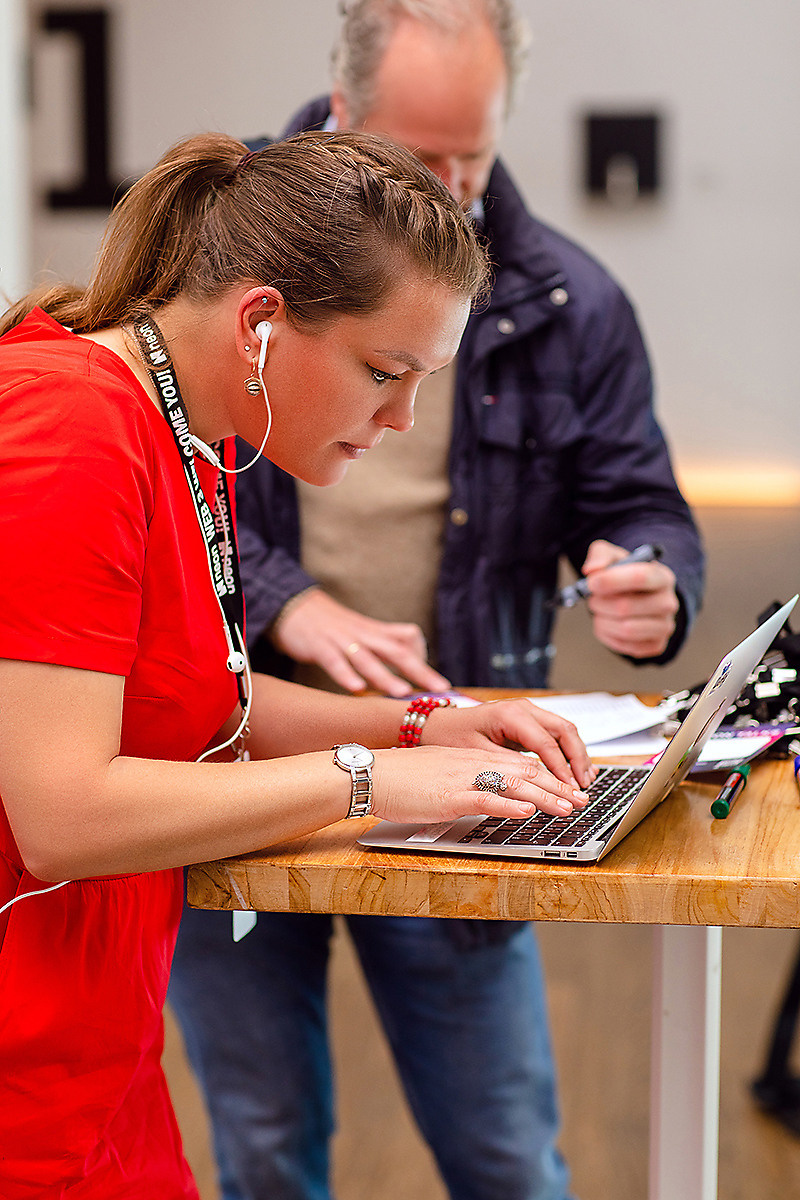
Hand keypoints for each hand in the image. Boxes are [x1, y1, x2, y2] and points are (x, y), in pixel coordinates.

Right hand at [271, 589, 450, 696]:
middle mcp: (363, 635)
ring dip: (386, 676)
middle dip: (420, 671)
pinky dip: (345, 674)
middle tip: (440, 689)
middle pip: (397, 651)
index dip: (422, 658)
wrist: (293, 605)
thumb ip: (382, 645)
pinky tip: (355, 688)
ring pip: (367, 658)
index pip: (407, 639)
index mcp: (375, 632)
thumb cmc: (330, 624)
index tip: (435, 682)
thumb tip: (408, 662)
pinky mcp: (319, 646)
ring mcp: (341, 640)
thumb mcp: (360, 631)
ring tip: (403, 692)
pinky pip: (334, 661)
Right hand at [371, 744, 589, 826]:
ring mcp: (462, 779)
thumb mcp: (440, 773)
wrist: (372, 774)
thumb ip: (465, 780)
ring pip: (514, 784)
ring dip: (545, 796)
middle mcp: (472, 763)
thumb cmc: (400, 778)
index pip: (519, 764)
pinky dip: (510, 805)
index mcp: (471, 758)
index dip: (548, 777)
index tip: (568, 789)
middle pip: (525, 771)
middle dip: (557, 786)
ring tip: (567, 807)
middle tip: (580, 800)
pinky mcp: (450, 796)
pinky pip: (485, 798)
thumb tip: (486, 794)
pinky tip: (527, 812)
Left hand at [422, 697, 596, 789]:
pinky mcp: (528, 718)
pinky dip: (568, 750)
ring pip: (564, 730)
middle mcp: (523, 708)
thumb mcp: (479, 755)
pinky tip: (574, 768)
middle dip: (578, 759)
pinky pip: (555, 732)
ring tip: (586, 779)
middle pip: (564, 731)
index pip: (547, 743)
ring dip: (577, 754)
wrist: (438, 723)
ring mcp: (527, 710)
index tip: (570, 790)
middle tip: (583, 786)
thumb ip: (509, 767)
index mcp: (510, 715)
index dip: (561, 769)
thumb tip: (536, 783)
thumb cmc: (453, 737)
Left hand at [580, 539, 678, 657]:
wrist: (636, 599)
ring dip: (602, 620)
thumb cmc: (624, 576)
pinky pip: (624, 646)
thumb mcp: (613, 557)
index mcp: (662, 576)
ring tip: (600, 611)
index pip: (641, 577)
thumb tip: (592, 570)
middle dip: (600, 603)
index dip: (612, 580)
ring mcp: (665, 626)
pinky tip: (607, 623)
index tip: (591, 582)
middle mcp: (668, 602)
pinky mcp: (656, 645)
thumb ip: (601, 555)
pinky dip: (607, 635)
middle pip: (626, 607)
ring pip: (625, 629)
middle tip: (593, 598)